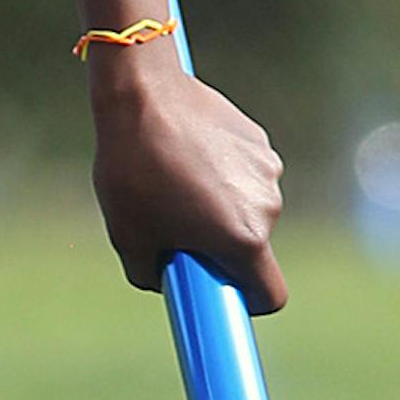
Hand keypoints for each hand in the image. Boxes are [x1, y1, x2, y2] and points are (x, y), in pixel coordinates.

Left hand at [89, 47, 287, 311]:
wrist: (142, 97)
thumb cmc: (133, 173)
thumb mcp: (130, 238)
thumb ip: (153, 276)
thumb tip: (169, 280)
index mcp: (243, 240)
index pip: (270, 294)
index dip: (246, 302)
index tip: (220, 292)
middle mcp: (268, 208)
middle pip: (250, 248)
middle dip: (218, 246)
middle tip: (172, 225)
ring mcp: (269, 171)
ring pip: (246, 208)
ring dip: (218, 207)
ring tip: (172, 183)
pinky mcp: (259, 141)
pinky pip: (243, 175)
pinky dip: (221, 175)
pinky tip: (185, 155)